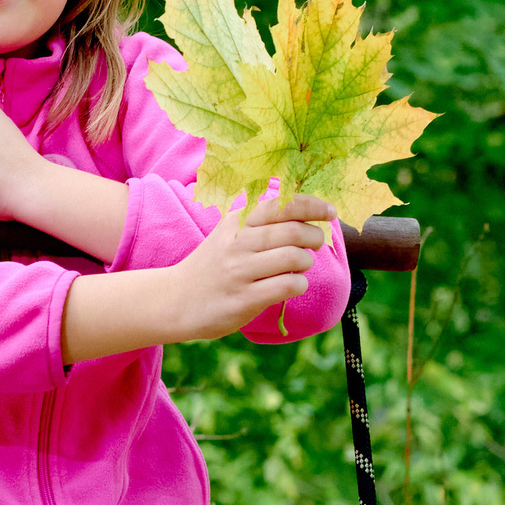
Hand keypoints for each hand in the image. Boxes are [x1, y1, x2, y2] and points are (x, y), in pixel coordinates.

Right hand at [163, 193, 334, 340]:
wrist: (174, 300)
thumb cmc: (212, 267)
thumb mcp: (229, 234)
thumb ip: (259, 221)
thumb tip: (304, 208)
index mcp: (237, 222)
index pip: (281, 203)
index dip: (312, 205)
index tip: (330, 212)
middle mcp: (237, 242)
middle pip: (293, 230)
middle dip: (315, 236)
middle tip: (315, 244)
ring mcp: (239, 271)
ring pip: (294, 257)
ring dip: (306, 262)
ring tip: (299, 266)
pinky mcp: (244, 299)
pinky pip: (288, 285)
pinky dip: (299, 284)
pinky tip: (292, 285)